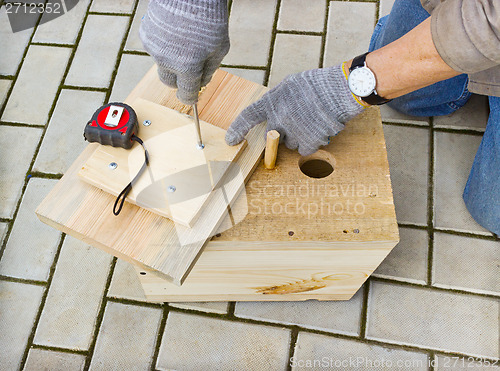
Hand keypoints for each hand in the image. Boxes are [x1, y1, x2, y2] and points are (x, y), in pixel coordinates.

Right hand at [140, 0, 228, 104]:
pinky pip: (155, 47)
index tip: (191, 96)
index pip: (186, 94)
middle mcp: (166, 60)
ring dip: (171, 58)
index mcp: (187, 66)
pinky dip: (163, 44)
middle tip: (189, 66)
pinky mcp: (146, 34)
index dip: (190, 97)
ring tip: (183, 40)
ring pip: (162, 63)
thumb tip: (202, 83)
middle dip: (179, 78)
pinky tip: (173, 31)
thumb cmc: (208, 16)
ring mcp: (153, 47)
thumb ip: (210, 70)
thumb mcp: (220, 47)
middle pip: (169, 82)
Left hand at [225, 64, 365, 155]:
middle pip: (272, 135)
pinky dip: (310, 143)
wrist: (339, 90)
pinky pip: (303, 149)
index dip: (237, 129)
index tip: (231, 140)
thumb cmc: (316, 85)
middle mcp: (278, 118)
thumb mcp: (289, 85)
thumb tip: (273, 113)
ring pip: (289, 143)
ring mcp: (292, 132)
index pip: (248, 116)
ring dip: (298, 137)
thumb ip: (278, 100)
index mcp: (272, 101)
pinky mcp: (307, 142)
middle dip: (282, 132)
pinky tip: (318, 129)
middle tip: (297, 120)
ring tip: (312, 121)